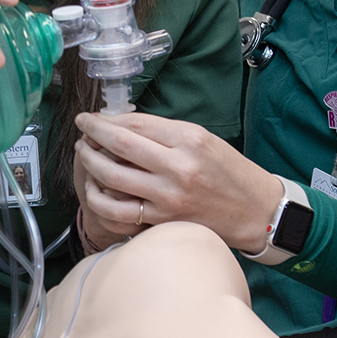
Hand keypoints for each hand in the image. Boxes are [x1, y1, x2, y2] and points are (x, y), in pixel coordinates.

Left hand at [73, 111, 281, 254]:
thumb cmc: (230, 172)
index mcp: (189, 140)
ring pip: (113, 177)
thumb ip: (165, 133)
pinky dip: (98, 198)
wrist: (255, 211)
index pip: (137, 124)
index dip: (108, 119)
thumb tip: (124, 126)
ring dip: (90, 162)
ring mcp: (168, 197)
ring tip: (84, 152)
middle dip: (93, 133)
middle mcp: (178, 168)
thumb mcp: (204, 140)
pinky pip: (118, 211)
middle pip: (120, 145)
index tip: (94, 116)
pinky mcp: (162, 221)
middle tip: (81, 127)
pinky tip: (93, 188)